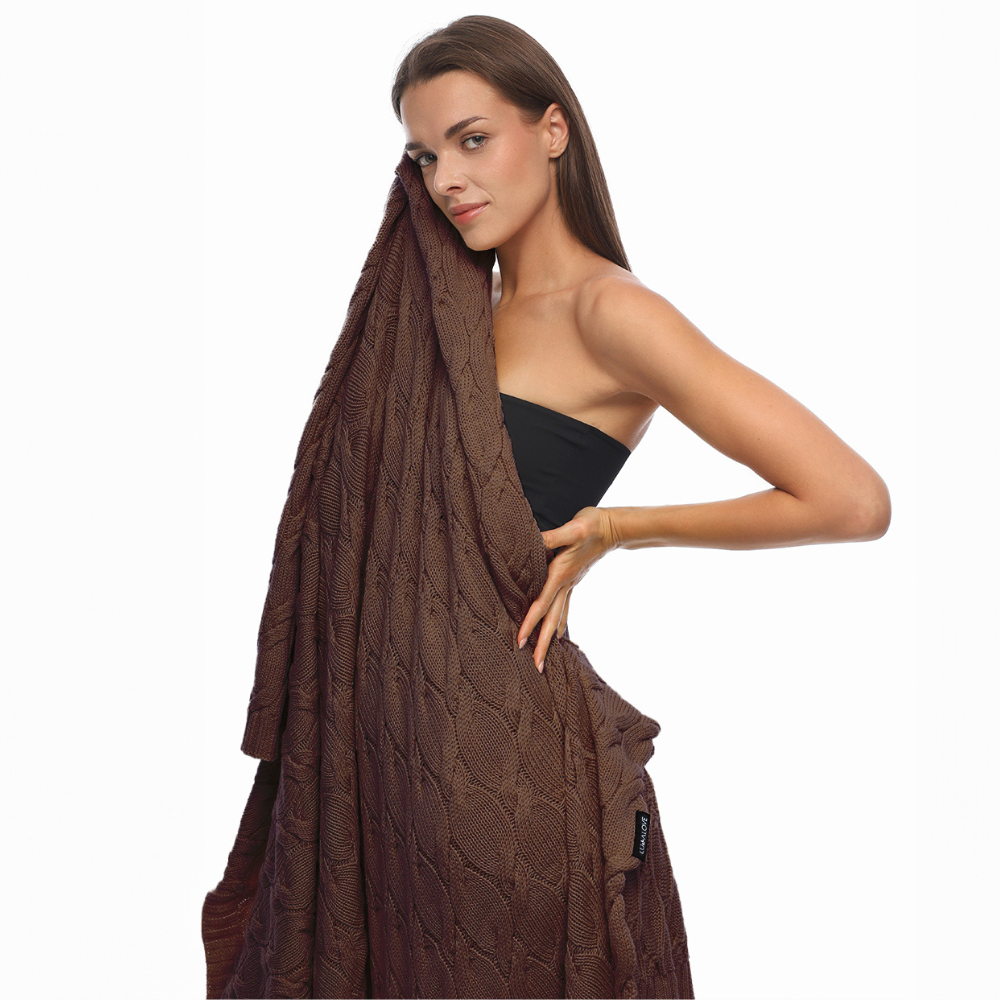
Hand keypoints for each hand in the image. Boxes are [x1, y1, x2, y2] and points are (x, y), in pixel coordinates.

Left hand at [517, 506, 619, 670]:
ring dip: (550, 638)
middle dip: (543, 644)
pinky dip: (560, 622)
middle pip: (551, 619)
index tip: (521, 641)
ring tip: (543, 657)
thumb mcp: (573, 528)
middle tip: (536, 667)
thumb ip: (552, 537)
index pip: (542, 603)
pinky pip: (564, 607)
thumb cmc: (593, 524)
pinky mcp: (574, 580)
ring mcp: (571, 584)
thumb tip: (532, 541)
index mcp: (561, 573)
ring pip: (557, 616)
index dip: (530, 622)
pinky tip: (559, 633)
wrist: (616, 527)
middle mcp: (565, 584)